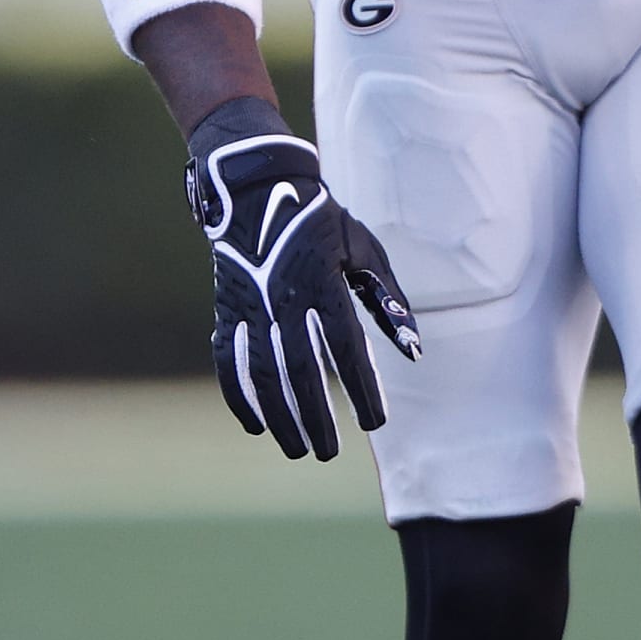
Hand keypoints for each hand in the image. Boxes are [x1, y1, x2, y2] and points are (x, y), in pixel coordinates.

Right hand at [186, 97, 420, 459]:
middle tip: (330, 453)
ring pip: (263, 374)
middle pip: (302, 372)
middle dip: (316, 418)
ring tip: (296, 449)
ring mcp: (250, 306)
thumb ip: (389, 301)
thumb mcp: (363, 250)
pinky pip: (228, 361)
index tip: (374, 423)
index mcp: (323, 282)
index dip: (361, 388)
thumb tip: (414, 350)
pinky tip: (256, 426)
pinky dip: (239, 396)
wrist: (256, 187)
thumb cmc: (322, 221)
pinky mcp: (226, 309)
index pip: (346, 348)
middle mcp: (284, 298)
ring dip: (280, 416)